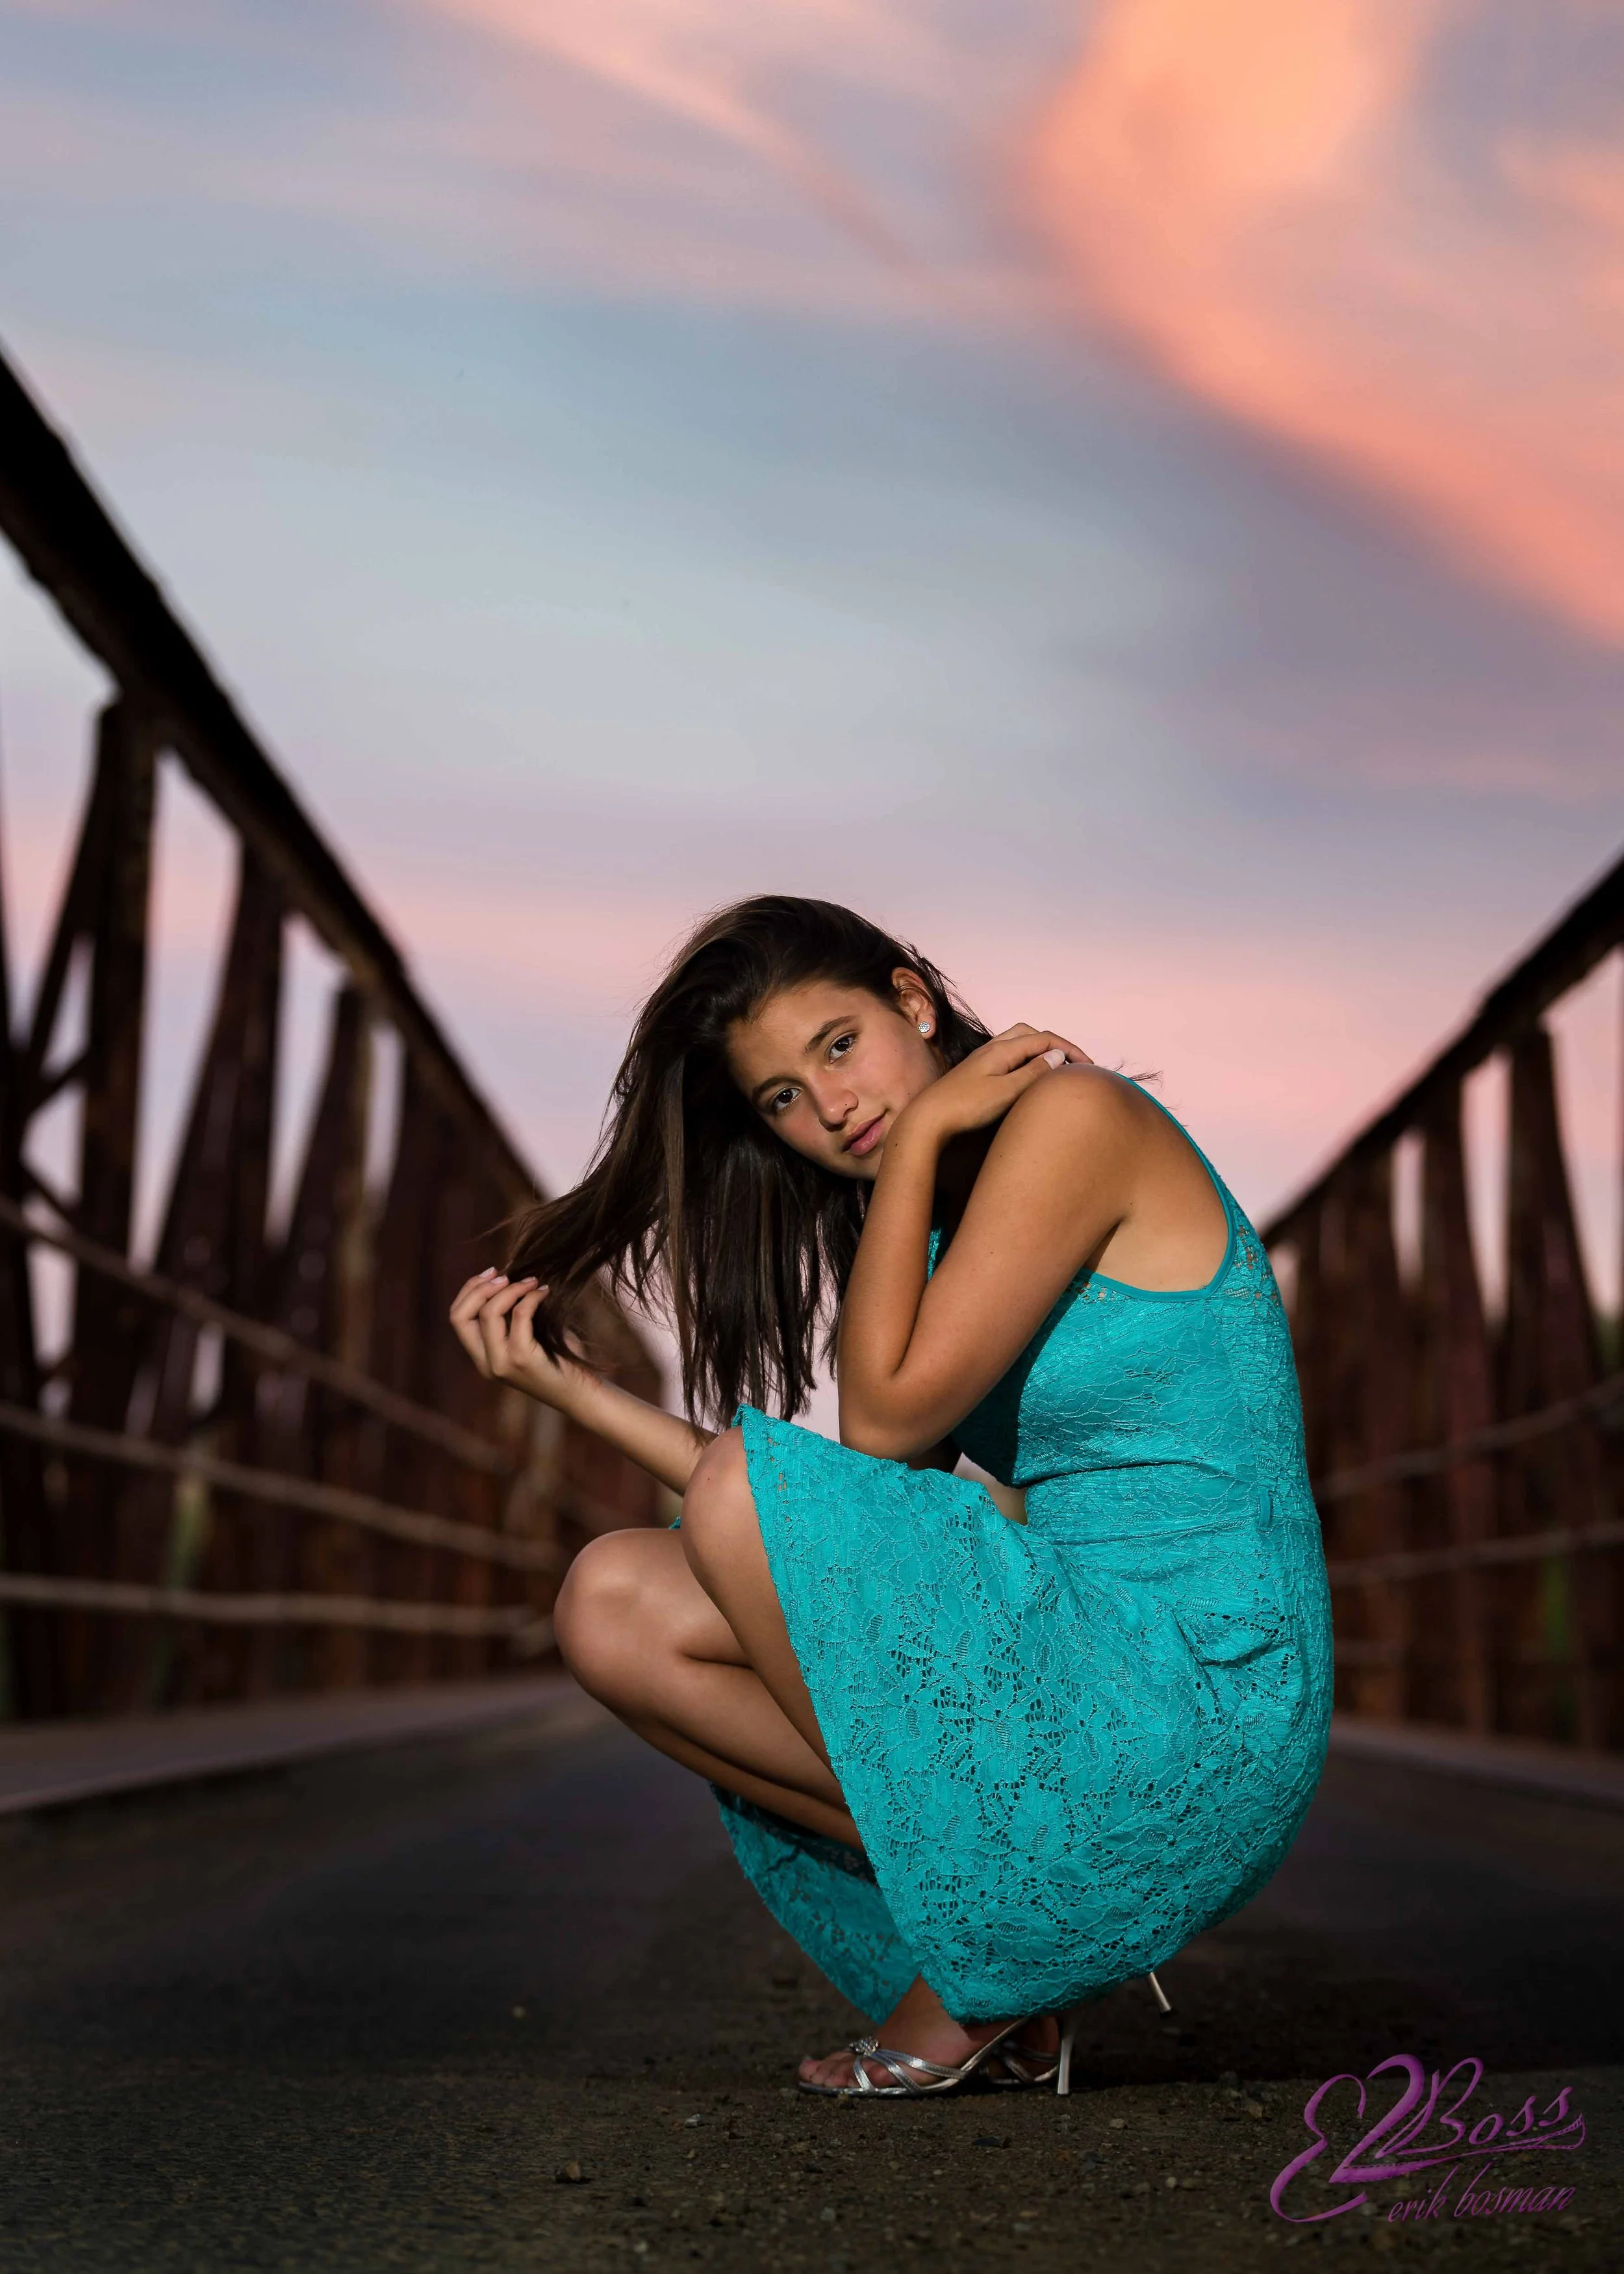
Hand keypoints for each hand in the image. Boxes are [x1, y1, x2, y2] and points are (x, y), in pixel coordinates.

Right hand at [447, 1271, 590, 1409]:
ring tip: (532, 1281)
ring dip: (510, 1289)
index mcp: (482, 1358)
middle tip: (505, 1275)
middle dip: (479, 1287)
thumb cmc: (559, 1360)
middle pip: (460, 1315)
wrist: (581, 1393)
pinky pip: (519, 1314)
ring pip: (488, 1312)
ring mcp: (501, 1362)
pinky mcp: (522, 1358)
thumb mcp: (528, 1336)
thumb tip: (507, 1276)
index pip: (457, 1318)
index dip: (469, 1290)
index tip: (492, 1274)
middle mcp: (486, 1363)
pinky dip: (531, 1296)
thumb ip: (510, 1316)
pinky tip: (545, 1292)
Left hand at [899, 1024, 1092, 1147]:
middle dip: (1054, 1043)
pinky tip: (1026, 1078)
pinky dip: (1025, 1060)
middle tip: (1072, 1064)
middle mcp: (991, 1049)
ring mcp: (982, 1061)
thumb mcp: (1005, 1092)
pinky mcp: (976, 1074)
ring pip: (1017, 1043)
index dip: (1070, 1048)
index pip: (1044, 1038)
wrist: (927, 1120)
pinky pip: (1007, 1056)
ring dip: (1038, 1050)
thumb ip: (1033, 1073)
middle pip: (1030, 1034)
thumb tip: (1057, 1055)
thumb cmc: (966, 1107)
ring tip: (1053, 1069)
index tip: (1089, 1066)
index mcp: (1002, 1050)